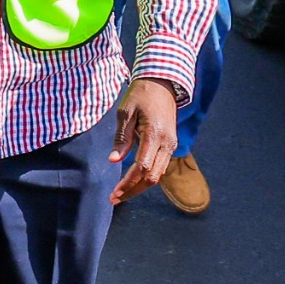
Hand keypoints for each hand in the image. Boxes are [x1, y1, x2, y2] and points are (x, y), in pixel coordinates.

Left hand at [111, 75, 177, 204]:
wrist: (162, 84)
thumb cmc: (140, 96)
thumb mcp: (126, 113)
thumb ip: (121, 138)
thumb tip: (113, 160)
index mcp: (154, 135)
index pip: (142, 168)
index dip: (128, 183)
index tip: (114, 193)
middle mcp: (167, 143)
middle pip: (152, 177)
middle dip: (134, 190)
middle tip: (115, 199)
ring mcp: (171, 145)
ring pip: (158, 175)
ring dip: (140, 187)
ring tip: (121, 194)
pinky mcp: (171, 144)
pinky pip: (160, 167)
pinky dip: (148, 178)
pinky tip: (133, 182)